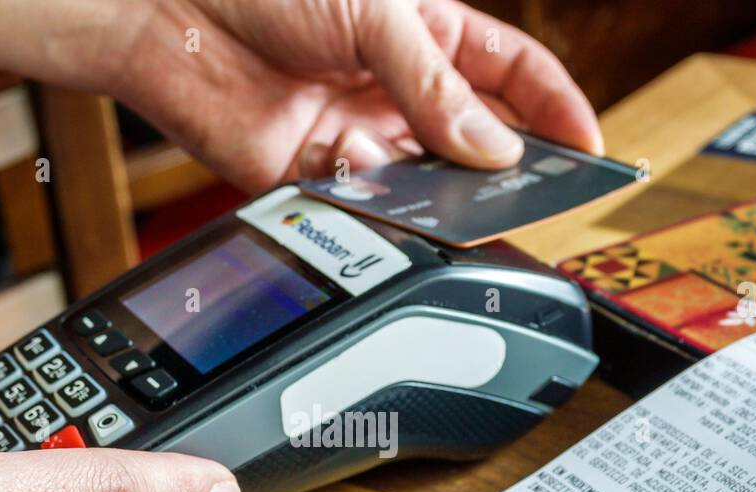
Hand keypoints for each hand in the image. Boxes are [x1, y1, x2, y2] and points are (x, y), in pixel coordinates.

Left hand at [109, 0, 602, 190]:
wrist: (167, 10)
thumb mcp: (375, 12)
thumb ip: (437, 86)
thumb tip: (495, 149)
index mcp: (429, 33)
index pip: (515, 75)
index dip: (557, 110)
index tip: (589, 149)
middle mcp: (399, 89)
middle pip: (476, 141)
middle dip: (505, 169)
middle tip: (532, 196)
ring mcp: (360, 134)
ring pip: (425, 185)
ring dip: (442, 197)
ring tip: (459, 203)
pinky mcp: (315, 175)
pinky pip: (365, 207)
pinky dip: (378, 207)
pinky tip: (375, 186)